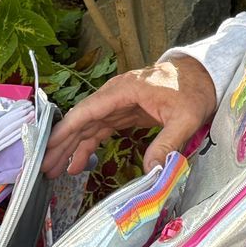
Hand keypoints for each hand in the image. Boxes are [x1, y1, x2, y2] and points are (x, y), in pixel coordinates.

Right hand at [42, 55, 218, 179]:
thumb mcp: (185, 118)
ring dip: (70, 148)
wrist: (201, 75)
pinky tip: (78, 163)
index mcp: (124, 91)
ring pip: (87, 127)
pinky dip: (87, 146)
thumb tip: (152, 171)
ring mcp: (117, 104)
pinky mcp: (123, 113)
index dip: (66, 130)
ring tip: (55, 171)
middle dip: (61, 144)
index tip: (48, 146)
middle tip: (44, 167)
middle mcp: (114, 96)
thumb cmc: (193, 91)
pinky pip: (99, 130)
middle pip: (81, 121)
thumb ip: (167, 143)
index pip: (87, 111)